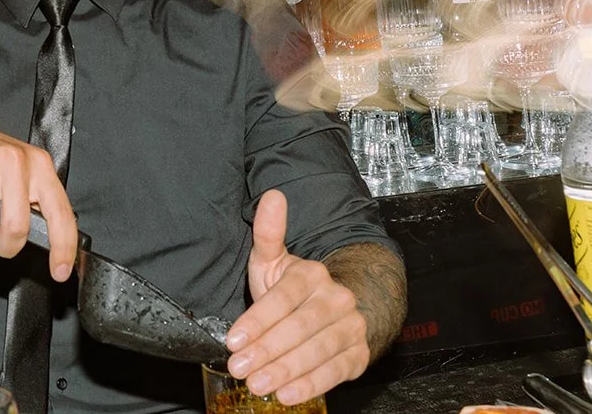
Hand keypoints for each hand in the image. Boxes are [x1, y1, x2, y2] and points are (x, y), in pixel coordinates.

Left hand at [224, 190, 369, 405]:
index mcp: (311, 275)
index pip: (283, 299)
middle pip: (300, 327)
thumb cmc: (292, 288)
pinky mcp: (358, 354)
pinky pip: (336, 371)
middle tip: (240, 368)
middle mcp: (336, 299)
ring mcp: (351, 327)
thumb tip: (272, 196)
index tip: (232, 340)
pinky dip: (311, 385)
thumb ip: (269, 233)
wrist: (337, 307)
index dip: (257, 321)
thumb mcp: (273, 260)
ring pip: (318, 351)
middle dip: (267, 351)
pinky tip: (287, 395)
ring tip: (258, 384)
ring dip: (286, 371)